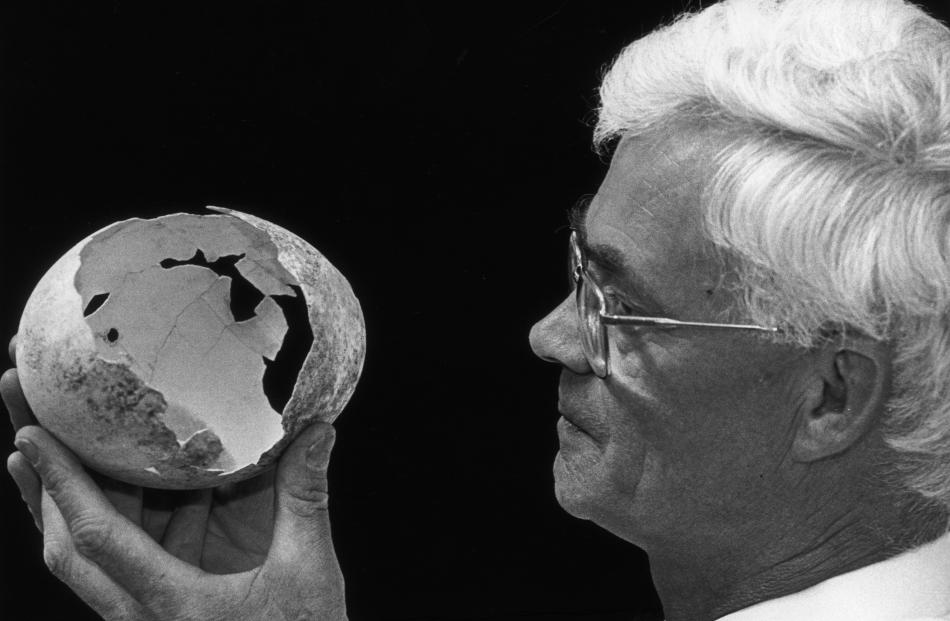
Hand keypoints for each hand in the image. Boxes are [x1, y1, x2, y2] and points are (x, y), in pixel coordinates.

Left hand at [2, 336, 346, 620]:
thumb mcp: (307, 574)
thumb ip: (305, 500)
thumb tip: (315, 433)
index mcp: (172, 605)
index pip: (97, 538)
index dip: (62, 484)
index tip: (32, 436)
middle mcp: (141, 615)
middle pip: (66, 548)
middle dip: (40, 484)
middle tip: (26, 424)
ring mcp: (144, 616)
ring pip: (84, 559)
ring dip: (66, 501)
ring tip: (50, 444)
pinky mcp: (160, 613)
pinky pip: (120, 564)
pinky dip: (113, 520)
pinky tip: (126, 484)